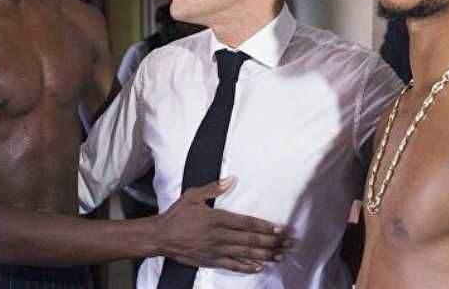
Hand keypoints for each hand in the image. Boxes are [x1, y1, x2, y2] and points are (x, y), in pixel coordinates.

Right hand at [155, 177, 292, 272]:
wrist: (160, 237)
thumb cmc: (177, 214)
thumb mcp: (192, 196)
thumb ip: (213, 189)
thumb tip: (231, 179)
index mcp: (216, 219)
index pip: (246, 224)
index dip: (264, 227)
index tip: (280, 229)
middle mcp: (219, 236)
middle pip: (250, 241)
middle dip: (271, 242)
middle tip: (288, 244)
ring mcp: (215, 251)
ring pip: (245, 254)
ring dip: (264, 255)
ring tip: (280, 256)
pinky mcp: (211, 261)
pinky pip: (232, 265)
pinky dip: (247, 267)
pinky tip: (259, 267)